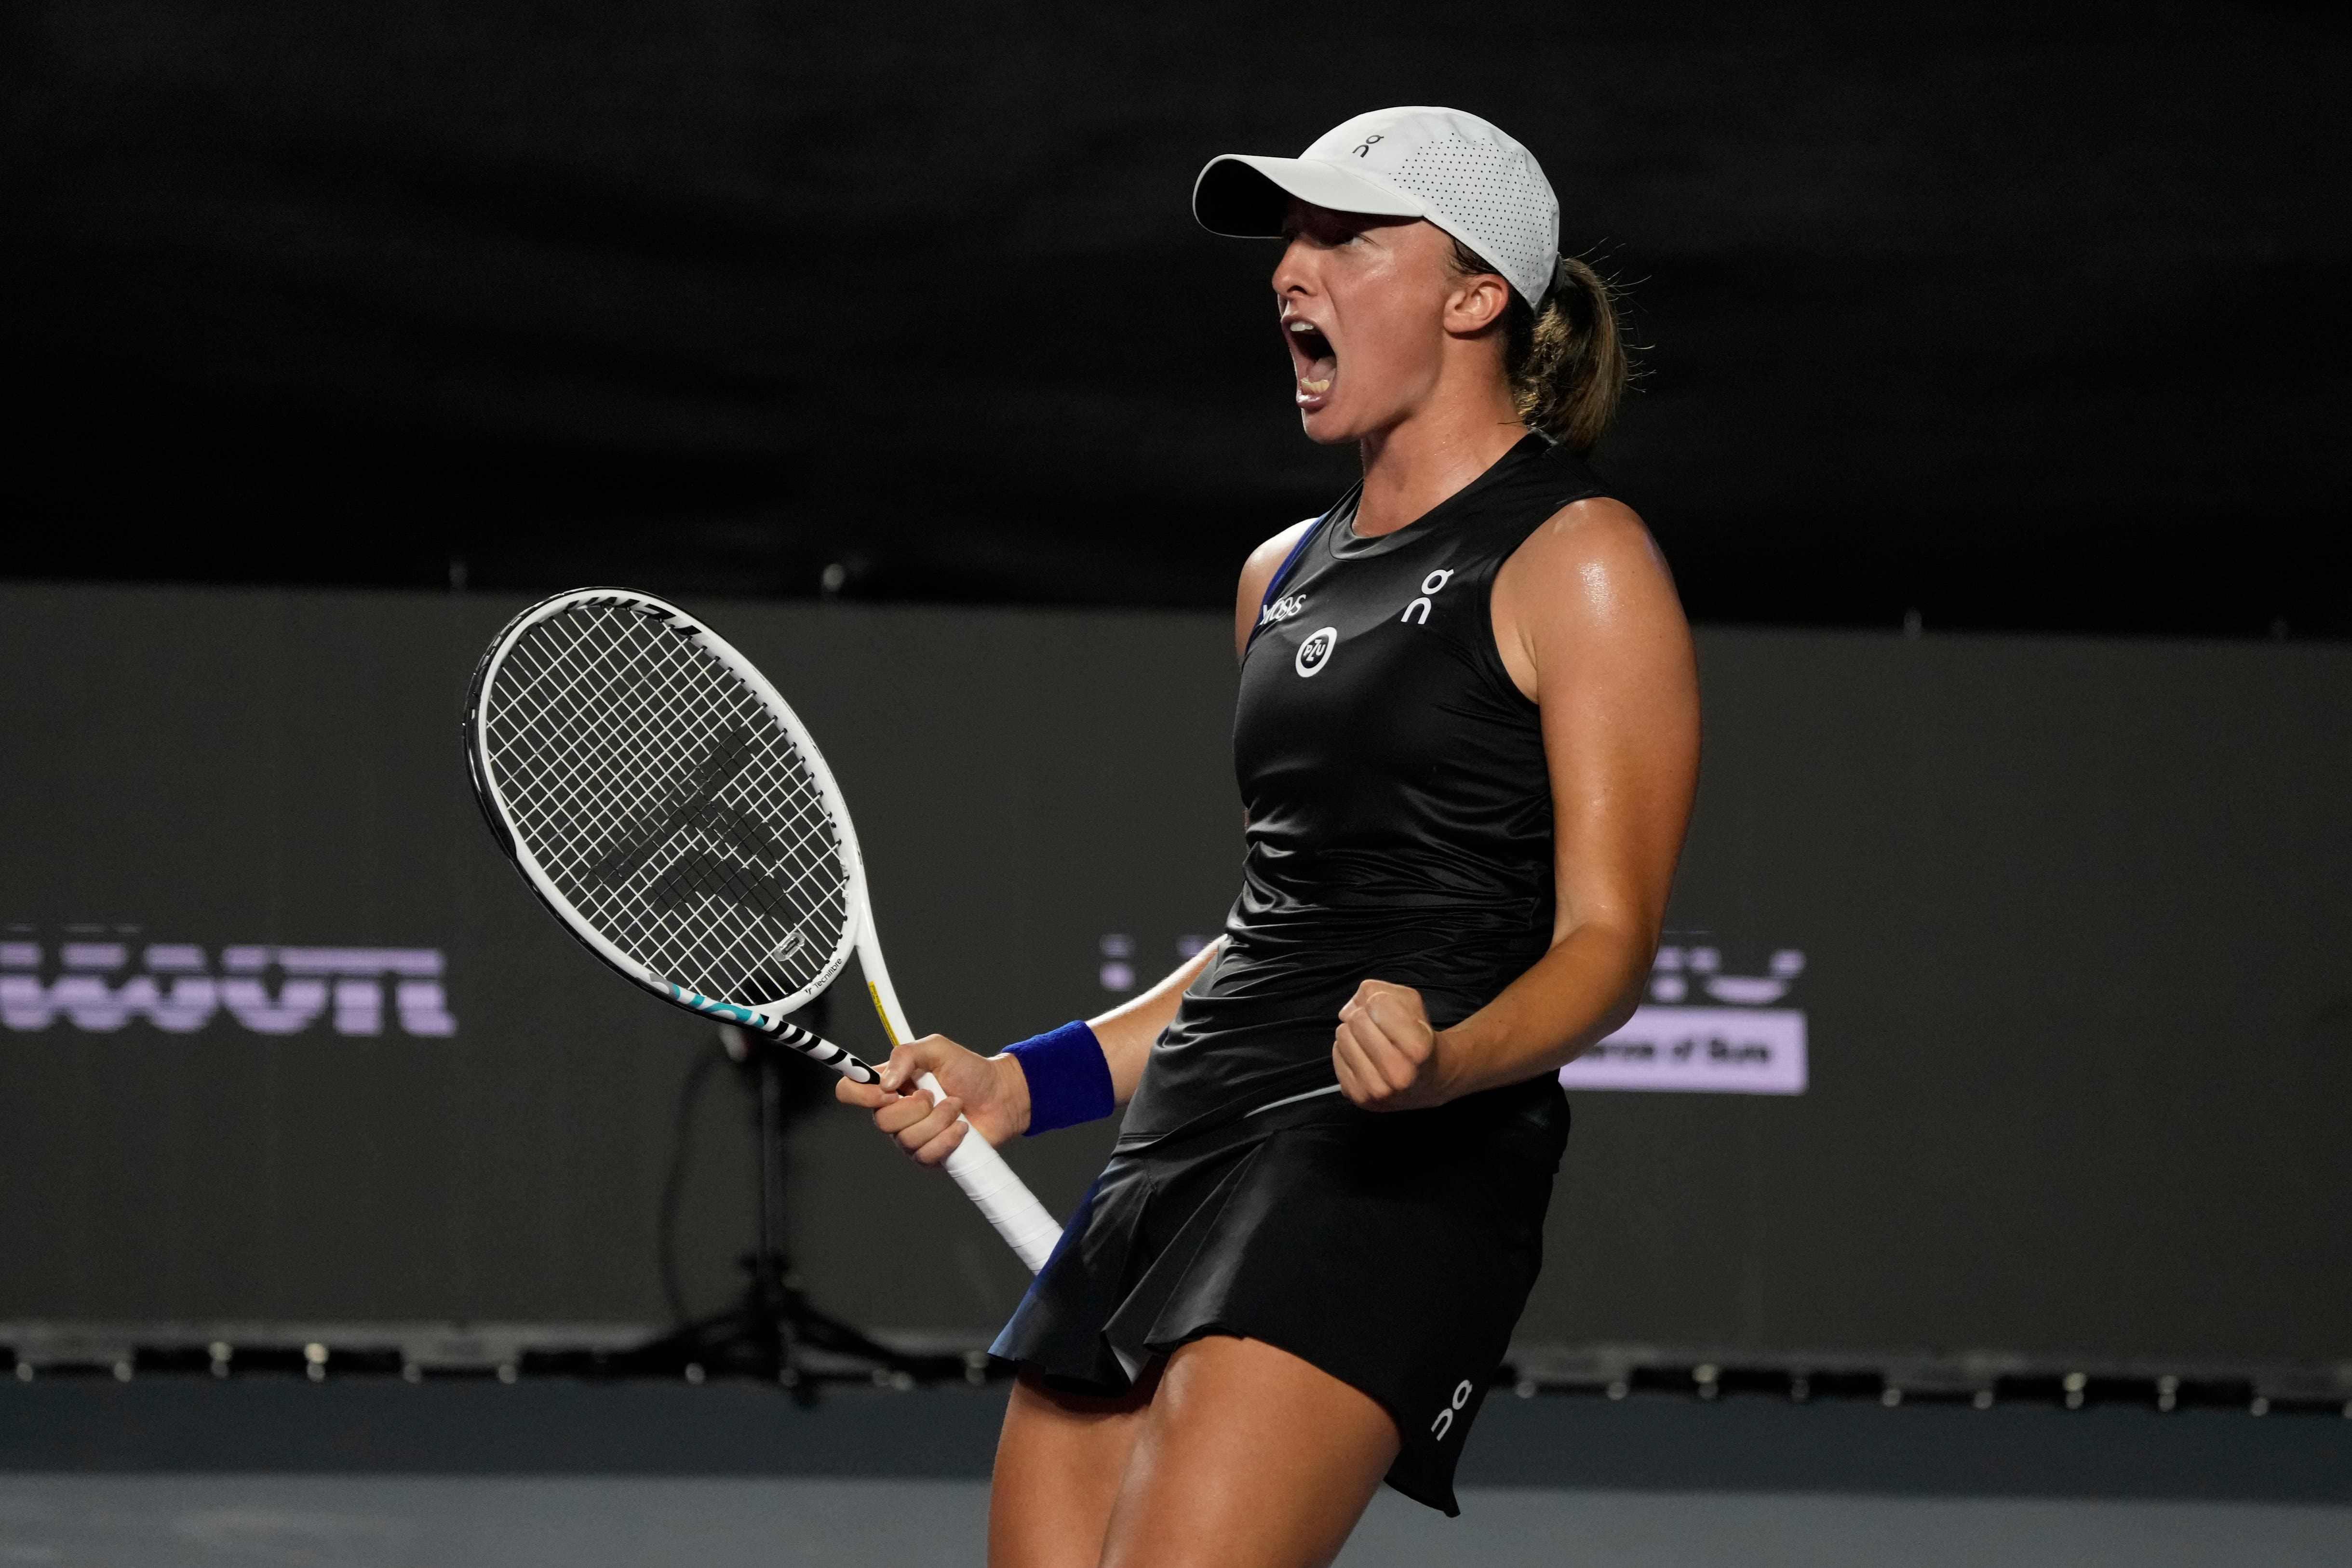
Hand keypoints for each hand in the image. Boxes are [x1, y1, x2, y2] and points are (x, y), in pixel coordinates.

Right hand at [833, 1033, 1029, 1165]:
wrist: (1001, 1096)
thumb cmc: (969, 1071)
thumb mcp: (937, 1049)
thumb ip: (906, 1054)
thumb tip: (885, 1082)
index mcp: (889, 1085)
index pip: (850, 1091)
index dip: (861, 1093)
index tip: (890, 1089)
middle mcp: (894, 1113)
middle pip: (881, 1120)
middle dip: (916, 1106)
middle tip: (936, 1094)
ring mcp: (910, 1137)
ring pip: (907, 1139)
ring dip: (938, 1119)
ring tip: (955, 1106)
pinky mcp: (929, 1156)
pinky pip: (926, 1155)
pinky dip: (948, 1138)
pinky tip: (961, 1127)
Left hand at [1333, 980, 1450, 1111]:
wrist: (1427, 1082)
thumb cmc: (1418, 1037)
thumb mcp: (1412, 1005)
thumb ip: (1382, 991)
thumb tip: (1349, 1007)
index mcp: (1418, 1048)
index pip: (1378, 1004)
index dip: (1380, 1000)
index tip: (1390, 1011)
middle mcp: (1398, 1074)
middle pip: (1357, 1019)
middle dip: (1364, 1015)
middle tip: (1379, 1026)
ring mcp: (1375, 1090)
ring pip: (1342, 1035)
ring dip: (1353, 1031)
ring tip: (1372, 1041)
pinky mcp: (1357, 1097)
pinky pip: (1336, 1055)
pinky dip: (1346, 1049)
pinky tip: (1365, 1056)